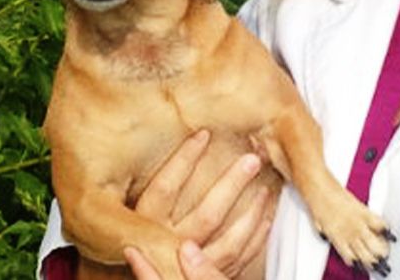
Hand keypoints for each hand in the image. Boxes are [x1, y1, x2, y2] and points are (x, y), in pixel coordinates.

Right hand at [127, 130, 273, 277]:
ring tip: (265, 189)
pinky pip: (238, 260)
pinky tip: (265, 219)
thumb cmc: (136, 238)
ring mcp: (189, 267)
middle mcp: (168, 247)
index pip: (165, 189)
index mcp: (145, 226)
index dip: (184, 159)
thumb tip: (186, 141)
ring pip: (229, 243)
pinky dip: (256, 238)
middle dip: (233, 184)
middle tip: (252, 159)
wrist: (139, 276)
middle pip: (207, 215)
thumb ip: (153, 188)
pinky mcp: (208, 277)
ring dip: (253, 214)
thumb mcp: (134, 210)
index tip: (204, 134)